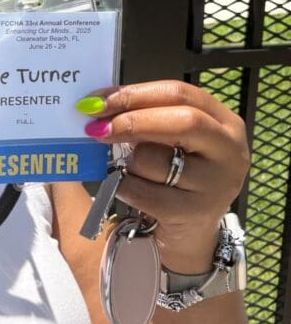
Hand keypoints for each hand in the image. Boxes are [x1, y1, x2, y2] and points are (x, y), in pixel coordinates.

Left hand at [78, 81, 249, 271]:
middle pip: (181, 121)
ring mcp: (217, 183)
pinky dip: (125, 187)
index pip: (178, 93)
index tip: (98, 100)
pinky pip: (145, 193)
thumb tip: (96, 104)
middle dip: (131, 121)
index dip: (135, 93)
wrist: (191, 230)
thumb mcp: (170, 139)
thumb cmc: (174, 173)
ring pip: (157, 159)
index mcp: (222, 120)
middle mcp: (228, 149)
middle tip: (96, 128)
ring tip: (130, 169)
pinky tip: (126, 188)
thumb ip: (144, 116)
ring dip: (129, 162)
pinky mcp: (197, 213)